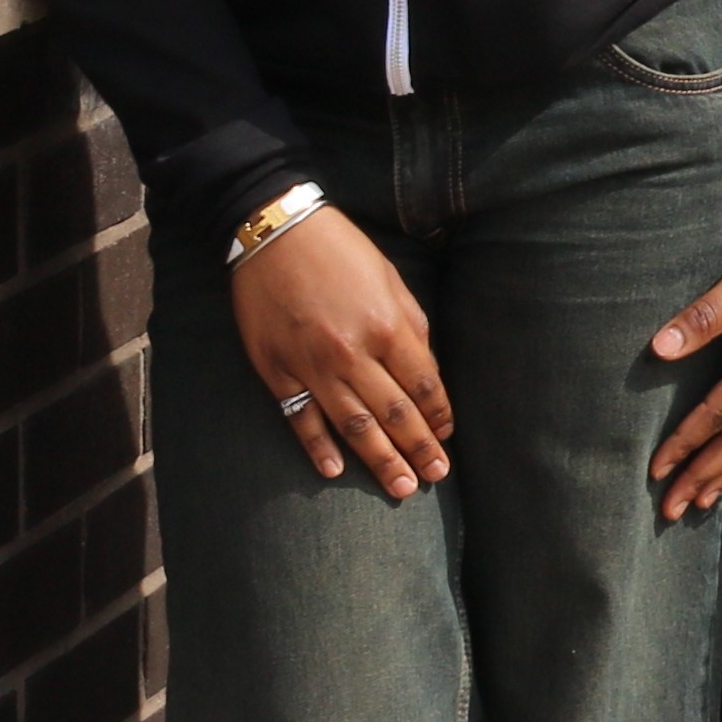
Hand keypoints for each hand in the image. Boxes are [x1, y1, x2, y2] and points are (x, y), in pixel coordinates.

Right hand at [232, 205, 450, 498]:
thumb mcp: (391, 279)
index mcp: (387, 327)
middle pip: (394, 413)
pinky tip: (336, 471)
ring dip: (379, 459)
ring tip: (400, 487)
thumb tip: (426, 373)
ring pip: (353, 425)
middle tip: (434, 477)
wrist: (275, 234)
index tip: (447, 437)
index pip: (423, 385)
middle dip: (418, 449)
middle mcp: (353, 353)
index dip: (438, 415)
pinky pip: (301, 418)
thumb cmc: (340, 251)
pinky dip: (318, 447)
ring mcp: (312, 366)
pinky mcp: (278, 371)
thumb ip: (411, 328)